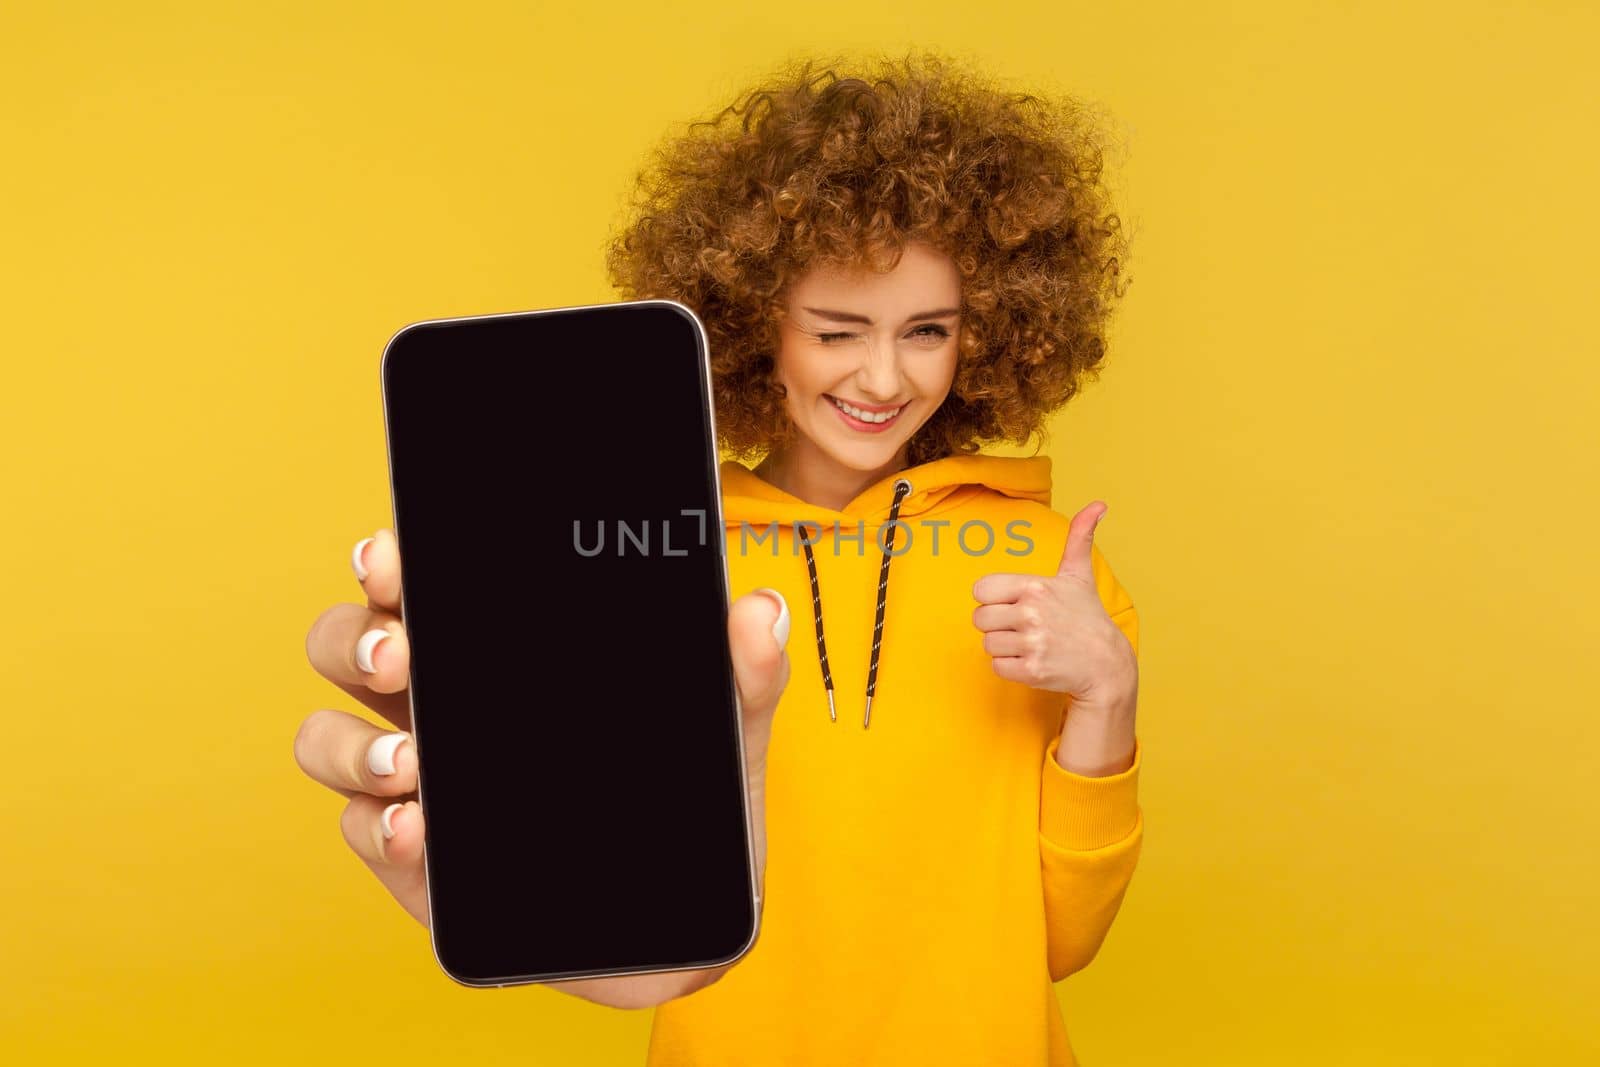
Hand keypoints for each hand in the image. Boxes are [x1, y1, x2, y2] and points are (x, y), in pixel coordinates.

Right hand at [296, 528, 789, 1007]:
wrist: (684, 921)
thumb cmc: (689, 804)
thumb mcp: (726, 734)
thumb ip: (746, 675)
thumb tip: (758, 610)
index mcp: (497, 652)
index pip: (419, 585)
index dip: (387, 562)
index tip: (394, 560)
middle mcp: (439, 705)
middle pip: (347, 646)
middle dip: (357, 640)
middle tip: (403, 658)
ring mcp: (419, 783)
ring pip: (327, 739)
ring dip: (349, 743)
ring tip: (409, 763)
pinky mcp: (416, 862)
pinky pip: (363, 832)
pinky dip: (379, 828)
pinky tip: (417, 828)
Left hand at [970, 502, 1136, 705]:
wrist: (1106, 664)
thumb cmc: (1087, 617)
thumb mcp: (1079, 575)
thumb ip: (1079, 538)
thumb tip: (1099, 504)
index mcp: (1035, 586)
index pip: (980, 590)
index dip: (993, 599)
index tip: (1013, 604)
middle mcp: (1031, 613)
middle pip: (980, 618)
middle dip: (997, 624)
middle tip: (1024, 627)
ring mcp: (1032, 643)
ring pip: (988, 643)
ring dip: (1004, 647)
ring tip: (1030, 643)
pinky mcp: (1032, 670)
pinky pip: (997, 667)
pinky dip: (1010, 667)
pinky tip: (1032, 660)